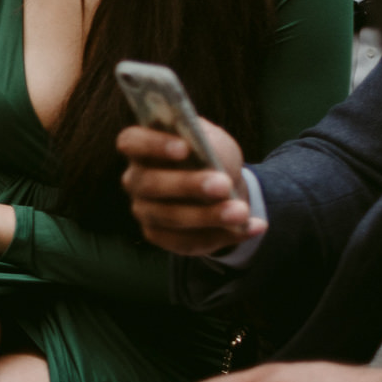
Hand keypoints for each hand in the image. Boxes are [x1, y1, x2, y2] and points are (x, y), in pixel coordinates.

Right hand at [118, 119, 258, 255]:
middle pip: (150, 184)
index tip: (184, 148)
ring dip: (208, 216)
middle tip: (222, 185)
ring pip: (169, 218)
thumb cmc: (211, 155)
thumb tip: (207, 152)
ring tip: (241, 211)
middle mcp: (136, 180)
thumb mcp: (213, 140)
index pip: (130, 142)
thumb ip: (206, 141)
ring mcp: (145, 210)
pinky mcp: (160, 236)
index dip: (152, 144)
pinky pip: (186, 241)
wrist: (222, 186)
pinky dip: (222, 236)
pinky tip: (250, 227)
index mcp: (142, 148)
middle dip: (187, 185)